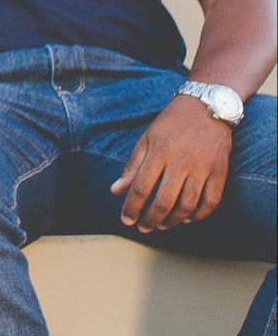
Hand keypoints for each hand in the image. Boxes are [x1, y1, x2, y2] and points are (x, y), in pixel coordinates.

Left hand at [109, 95, 231, 231]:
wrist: (207, 108)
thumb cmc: (171, 124)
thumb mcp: (146, 139)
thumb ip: (132, 166)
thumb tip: (115, 191)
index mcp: (158, 152)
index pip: (141, 188)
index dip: (131, 207)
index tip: (126, 220)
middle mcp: (181, 162)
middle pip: (163, 200)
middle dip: (151, 219)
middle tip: (144, 228)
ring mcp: (203, 168)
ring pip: (187, 205)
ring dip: (173, 220)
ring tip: (162, 225)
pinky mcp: (220, 172)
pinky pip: (211, 201)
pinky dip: (199, 215)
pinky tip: (187, 218)